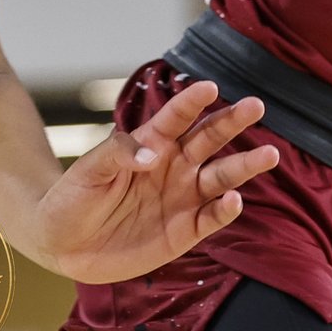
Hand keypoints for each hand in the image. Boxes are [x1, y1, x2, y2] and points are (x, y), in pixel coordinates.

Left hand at [27, 79, 278, 285]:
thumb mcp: (88, 170)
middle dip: (233, 122)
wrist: (63, 243)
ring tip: (269, 154)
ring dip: (244, 166)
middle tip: (256, 105)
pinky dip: (225, 210)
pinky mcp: (184, 231)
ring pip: (221, 177)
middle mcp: (172, 167)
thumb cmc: (71, 198)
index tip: (211, 86)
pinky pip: (211, 218)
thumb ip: (118, 154)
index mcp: (150, 144)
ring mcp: (181, 199)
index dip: (192, 102)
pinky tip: (234, 200)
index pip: (175, 118)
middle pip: (209, 140)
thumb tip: (154, 154)